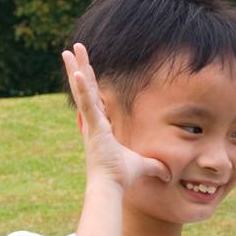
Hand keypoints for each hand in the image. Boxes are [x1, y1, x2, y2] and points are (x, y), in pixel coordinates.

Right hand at [64, 42, 170, 190]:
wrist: (111, 186)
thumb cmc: (122, 177)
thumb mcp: (143, 166)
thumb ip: (155, 166)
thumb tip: (168, 173)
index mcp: (100, 127)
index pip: (95, 98)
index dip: (90, 82)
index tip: (84, 68)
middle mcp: (92, 122)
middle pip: (85, 88)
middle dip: (79, 67)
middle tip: (72, 49)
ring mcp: (91, 123)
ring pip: (82, 90)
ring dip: (75, 68)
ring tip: (68, 50)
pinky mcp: (94, 127)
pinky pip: (86, 103)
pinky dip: (81, 88)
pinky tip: (77, 72)